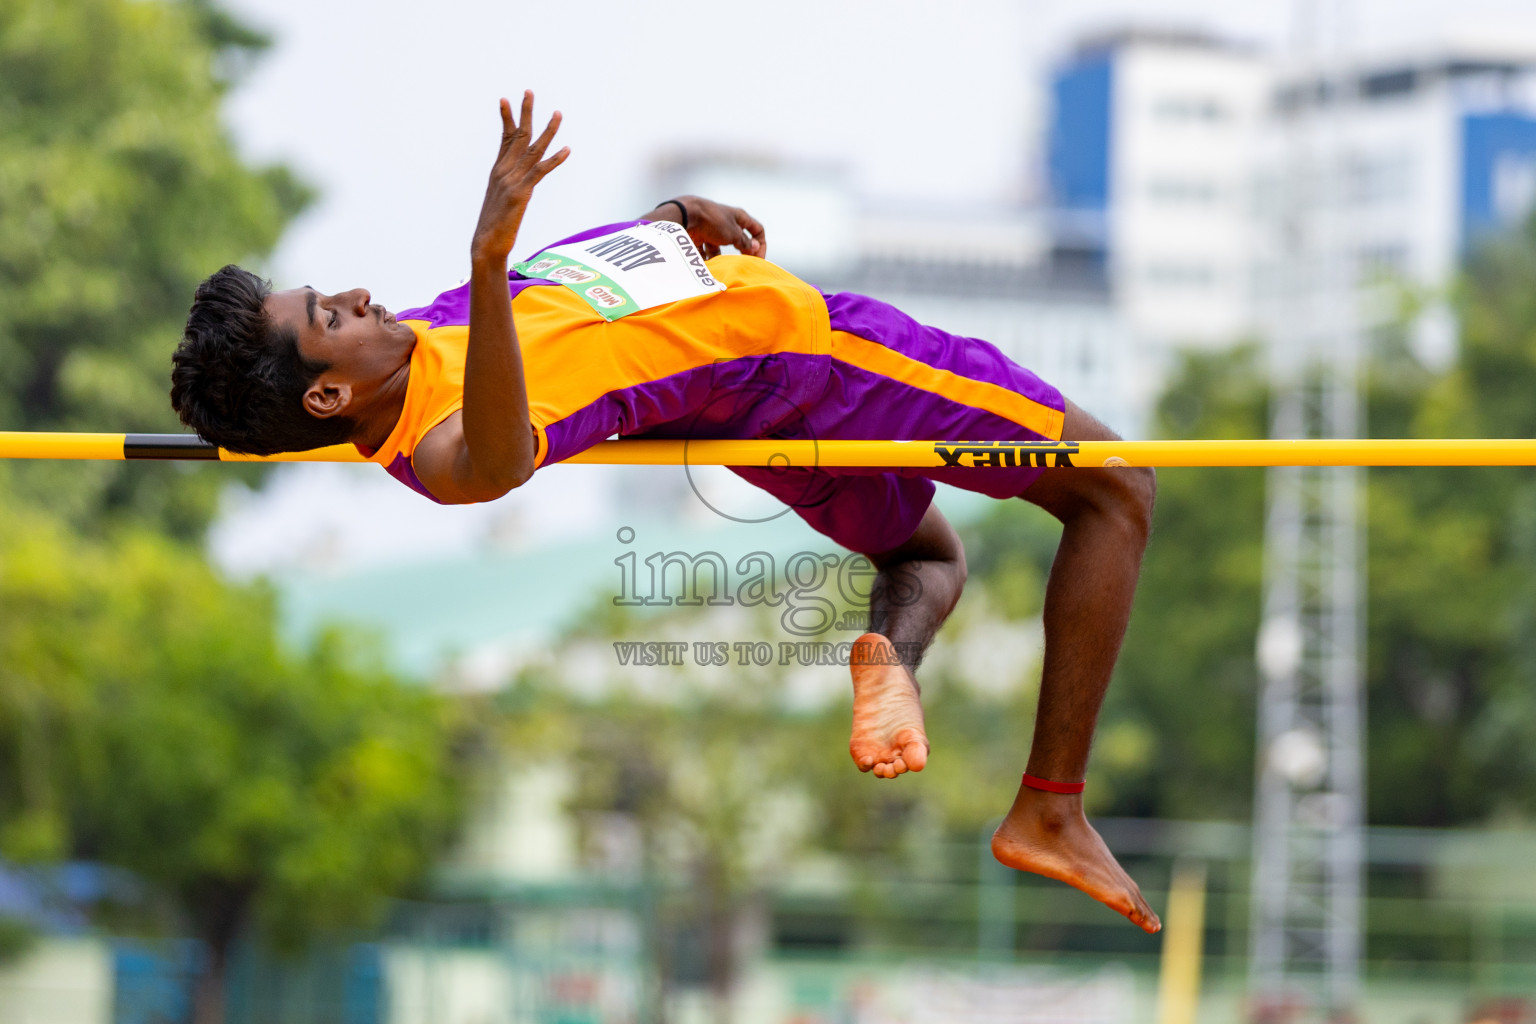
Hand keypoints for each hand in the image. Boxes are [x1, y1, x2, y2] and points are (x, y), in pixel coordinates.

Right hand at [470, 91, 568, 262]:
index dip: (506, 118)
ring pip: (532, 148)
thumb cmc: (494, 227)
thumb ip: (508, 188)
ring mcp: (512, 180)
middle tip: (529, 91)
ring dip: (548, 130)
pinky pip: (540, 171)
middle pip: (517, 135)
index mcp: (498, 171)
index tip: (506, 99)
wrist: (486, 244)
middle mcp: (504, 171)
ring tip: (558, 113)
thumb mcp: (500, 201)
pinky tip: (567, 149)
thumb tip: (515, 187)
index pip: (504, 139)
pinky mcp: (521, 193)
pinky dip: (555, 160)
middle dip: (525, 112)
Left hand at [676, 196, 766, 257]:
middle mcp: (726, 222)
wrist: (686, 216)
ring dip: (720, 258)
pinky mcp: (699, 235)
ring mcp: (712, 229)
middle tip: (741, 265)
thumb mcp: (734, 234)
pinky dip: (706, 258)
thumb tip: (754, 247)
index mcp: (739, 217)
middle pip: (739, 239)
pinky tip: (704, 264)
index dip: (761, 244)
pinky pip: (705, 250)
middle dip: (741, 252)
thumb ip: (745, 242)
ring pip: (720, 247)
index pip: (757, 230)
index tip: (758, 259)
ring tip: (719, 266)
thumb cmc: (713, 221)